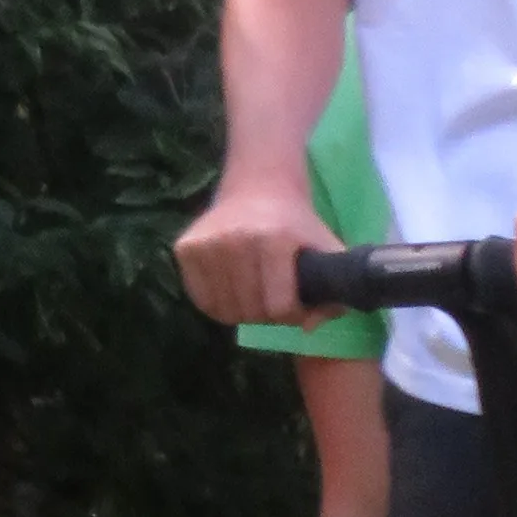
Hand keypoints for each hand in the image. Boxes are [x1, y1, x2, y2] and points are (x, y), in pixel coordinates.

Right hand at [175, 174, 334, 328]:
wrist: (259, 189)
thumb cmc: (296, 225)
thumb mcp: (326, 251)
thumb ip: (332, 294)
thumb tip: (308, 328)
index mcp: (274, 240)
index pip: (279, 307)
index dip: (292, 314)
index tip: (295, 302)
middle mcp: (235, 239)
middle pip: (251, 312)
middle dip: (267, 316)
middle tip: (273, 299)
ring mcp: (206, 243)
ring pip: (224, 311)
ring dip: (242, 313)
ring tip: (254, 294)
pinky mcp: (185, 247)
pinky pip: (201, 300)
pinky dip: (217, 305)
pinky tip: (232, 289)